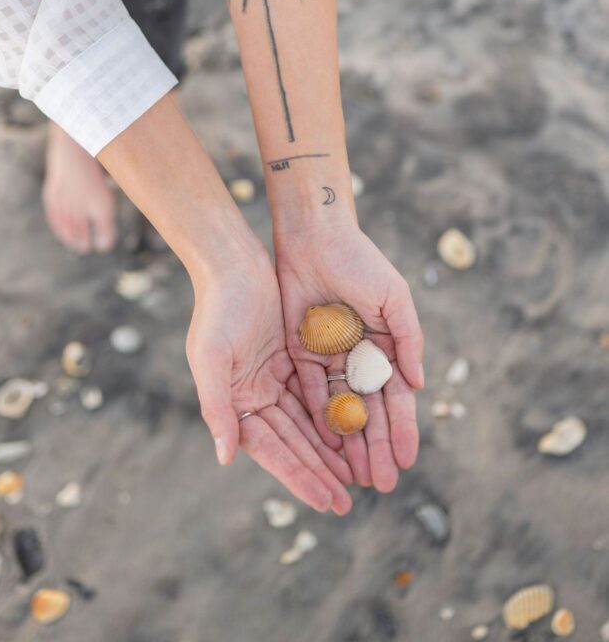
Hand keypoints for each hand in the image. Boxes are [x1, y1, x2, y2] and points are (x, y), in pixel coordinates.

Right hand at [186, 243, 352, 514]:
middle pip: (293, 442)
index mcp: (232, 401)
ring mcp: (273, 377)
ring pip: (308, 422)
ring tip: (356, 477)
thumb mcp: (211, 357)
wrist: (233, 262)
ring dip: (329, 449)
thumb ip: (217, 408)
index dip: (298, 476)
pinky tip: (353, 433)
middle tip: (347, 502)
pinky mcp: (291, 357)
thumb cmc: (217, 308)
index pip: (272, 449)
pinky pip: (316, 393)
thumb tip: (225, 457)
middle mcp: (253, 395)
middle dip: (319, 472)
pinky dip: (332, 414)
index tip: (325, 501)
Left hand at [275, 219, 423, 492]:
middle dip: (375, 447)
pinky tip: (325, 447)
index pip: (395, 398)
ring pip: (340, 409)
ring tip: (355, 477)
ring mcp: (329, 357)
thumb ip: (409, 339)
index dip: (401, 429)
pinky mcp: (300, 352)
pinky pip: (309, 391)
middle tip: (382, 484)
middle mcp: (358, 356)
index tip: (407, 460)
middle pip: (368, 412)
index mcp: (386, 345)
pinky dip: (318, 418)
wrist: (314, 235)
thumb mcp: (393, 298)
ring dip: (348, 443)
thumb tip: (419, 384)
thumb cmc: (360, 260)